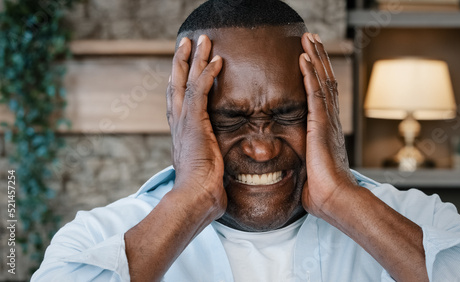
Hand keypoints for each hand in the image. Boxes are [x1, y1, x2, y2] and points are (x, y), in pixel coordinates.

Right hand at [166, 35, 226, 215]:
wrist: (196, 197)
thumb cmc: (203, 189)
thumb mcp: (205, 168)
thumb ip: (208, 158)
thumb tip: (218, 167)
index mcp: (181, 132)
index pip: (178, 99)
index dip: (180, 80)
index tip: (185, 65)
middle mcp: (178, 123)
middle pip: (176, 84)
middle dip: (181, 61)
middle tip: (187, 42)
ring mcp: (184, 121)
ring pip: (186, 81)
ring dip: (194, 59)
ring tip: (201, 40)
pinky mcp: (193, 122)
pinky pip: (199, 91)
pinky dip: (207, 74)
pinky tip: (216, 61)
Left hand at [299, 33, 357, 218]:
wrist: (335, 199)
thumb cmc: (322, 189)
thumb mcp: (311, 167)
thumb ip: (306, 156)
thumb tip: (297, 161)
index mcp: (327, 129)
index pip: (324, 94)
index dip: (319, 74)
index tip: (311, 58)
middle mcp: (331, 120)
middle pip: (326, 81)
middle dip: (319, 58)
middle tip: (312, 38)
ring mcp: (328, 121)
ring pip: (322, 81)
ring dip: (315, 58)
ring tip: (309, 38)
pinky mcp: (321, 125)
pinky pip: (315, 94)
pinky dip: (310, 74)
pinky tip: (304, 58)